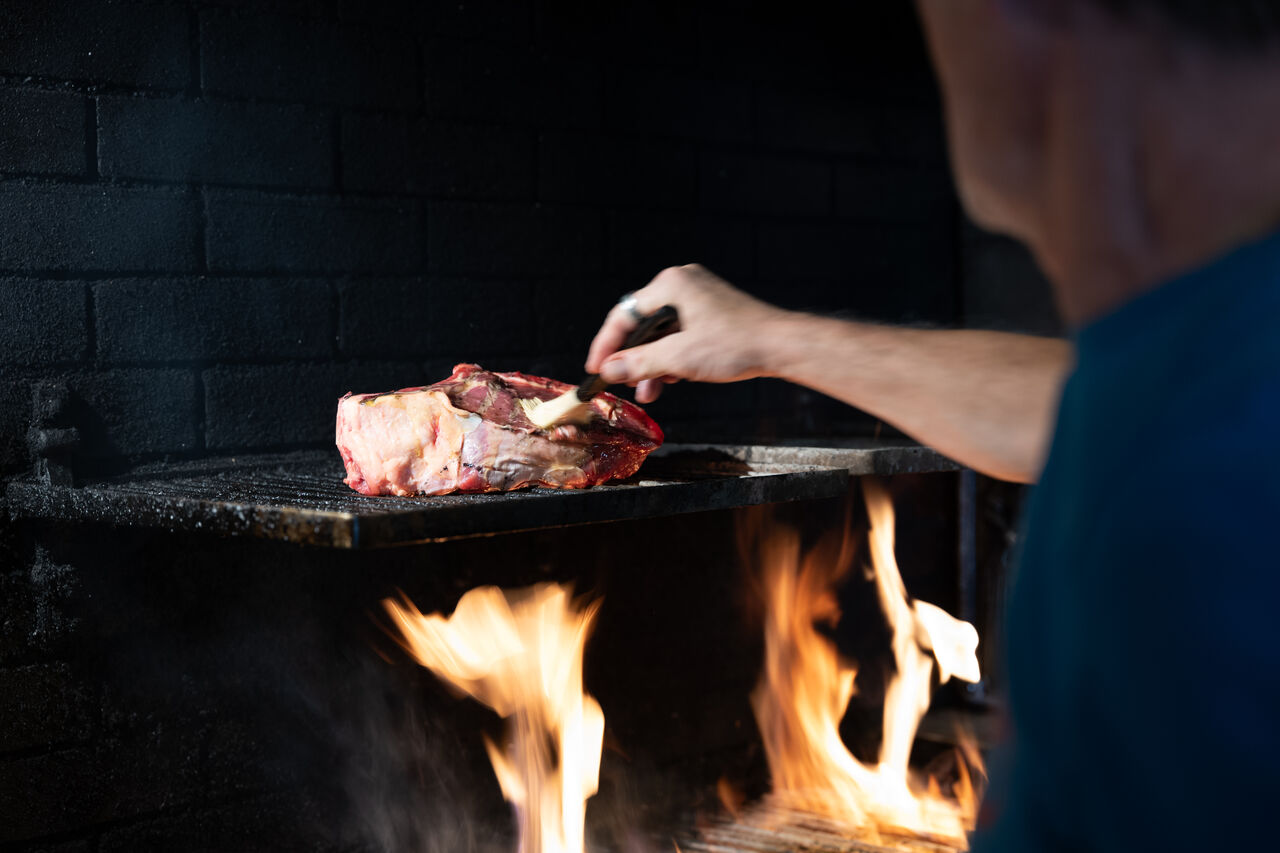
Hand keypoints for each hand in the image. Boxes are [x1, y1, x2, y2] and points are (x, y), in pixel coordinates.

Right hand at [585, 264, 788, 403]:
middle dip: (633, 358)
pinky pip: (680, 335)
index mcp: (671, 285)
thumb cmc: (737, 344)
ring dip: (652, 363)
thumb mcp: (679, 358)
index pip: (624, 315)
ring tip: (648, 391)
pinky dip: (672, 357)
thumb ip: (639, 363)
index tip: (596, 368)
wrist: (781, 346)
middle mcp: (683, 285)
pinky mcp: (710, 314)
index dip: (607, 345)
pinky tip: (669, 380)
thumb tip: (608, 370)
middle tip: (621, 383)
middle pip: (642, 324)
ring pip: (662, 334)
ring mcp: (698, 299)